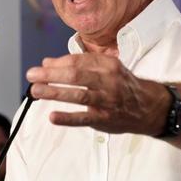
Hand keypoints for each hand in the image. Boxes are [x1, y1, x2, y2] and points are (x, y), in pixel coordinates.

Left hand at [26, 54, 166, 134]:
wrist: (148, 107)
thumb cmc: (121, 85)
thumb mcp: (104, 69)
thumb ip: (77, 65)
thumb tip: (47, 62)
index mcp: (107, 64)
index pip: (77, 61)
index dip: (57, 64)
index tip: (41, 66)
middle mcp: (108, 80)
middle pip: (75, 75)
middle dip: (50, 74)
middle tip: (31, 75)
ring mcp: (107, 100)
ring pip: (78, 95)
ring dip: (54, 92)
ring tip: (36, 91)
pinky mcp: (105, 119)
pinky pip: (84, 118)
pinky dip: (68, 118)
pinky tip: (52, 117)